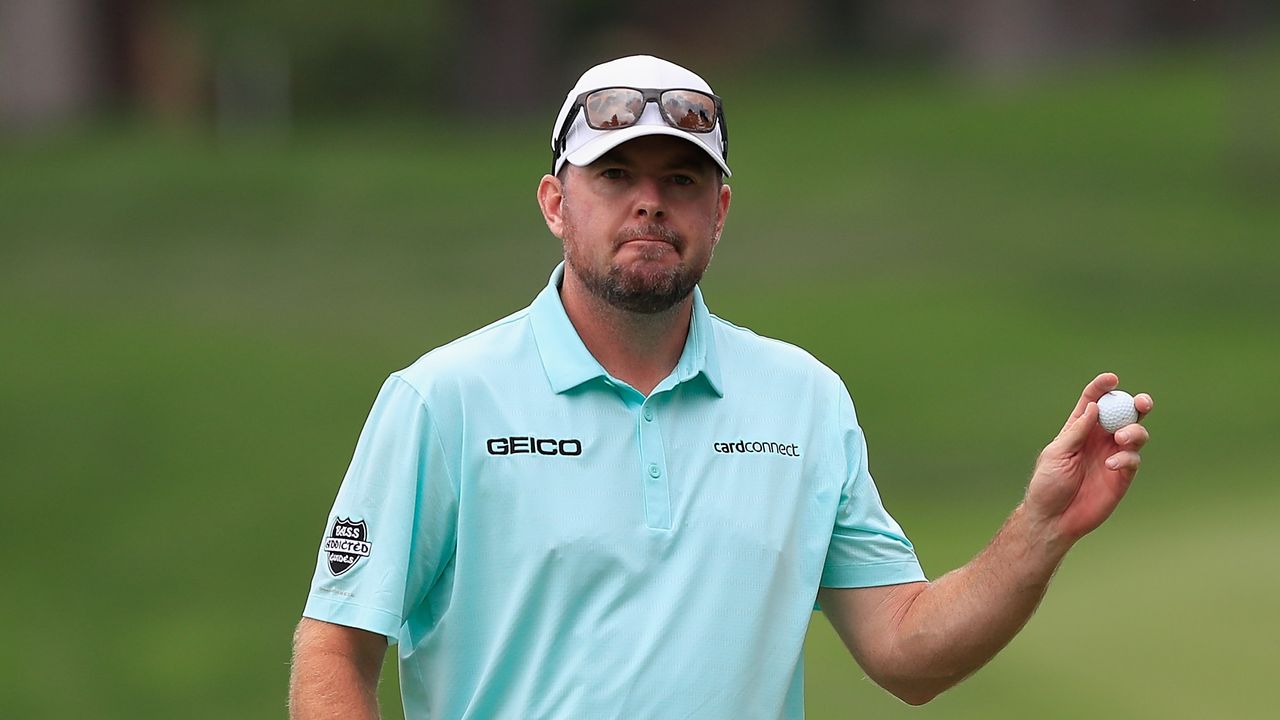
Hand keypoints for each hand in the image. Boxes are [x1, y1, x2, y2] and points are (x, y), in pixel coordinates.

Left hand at [1024, 372, 1152, 547]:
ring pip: (1135, 433)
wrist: (1054, 518)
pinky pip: (1133, 459)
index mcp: (1079, 429)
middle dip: (1137, 404)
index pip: (1093, 402)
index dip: (1102, 388)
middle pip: (1124, 414)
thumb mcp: (1057, 453)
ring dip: (1134, 431)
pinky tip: (1111, 465)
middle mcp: (1099, 439)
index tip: (1112, 379)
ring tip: (1121, 438)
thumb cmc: (1048, 484)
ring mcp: (1113, 456)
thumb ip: (1077, 432)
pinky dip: (1126, 457)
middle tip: (1142, 403)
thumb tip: (1093, 408)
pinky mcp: (1122, 475)